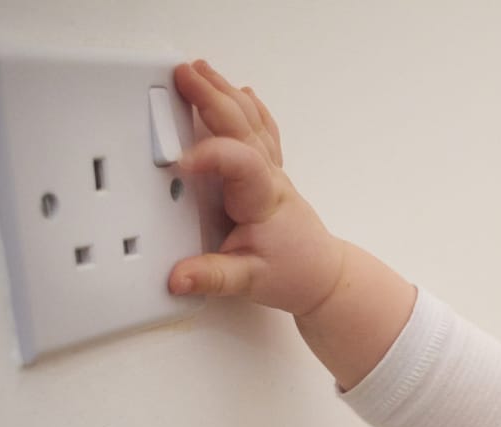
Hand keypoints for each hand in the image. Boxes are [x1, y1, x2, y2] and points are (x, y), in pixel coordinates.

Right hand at [168, 60, 344, 316]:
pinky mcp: (270, 172)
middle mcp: (269, 177)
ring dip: (224, 92)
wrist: (323, 274)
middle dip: (212, 97)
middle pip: (242, 127)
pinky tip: (239, 91)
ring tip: (199, 69)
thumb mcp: (249, 282)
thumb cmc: (293, 273)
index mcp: (263, 200)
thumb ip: (212, 276)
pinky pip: (260, 131)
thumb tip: (177, 277)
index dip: (210, 157)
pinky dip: (247, 107)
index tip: (180, 161)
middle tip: (183, 75)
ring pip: (250, 122)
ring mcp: (272, 171)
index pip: (239, 165)